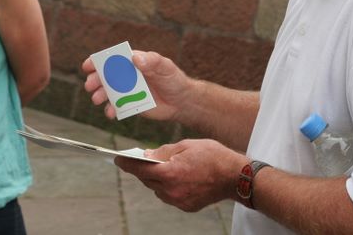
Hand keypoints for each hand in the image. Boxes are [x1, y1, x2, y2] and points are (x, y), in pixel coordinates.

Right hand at [83, 50, 194, 120]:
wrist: (181, 102)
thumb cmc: (174, 80)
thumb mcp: (166, 67)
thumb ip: (152, 61)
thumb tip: (135, 57)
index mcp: (134, 62)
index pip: (113, 58)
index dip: (99, 60)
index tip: (89, 65)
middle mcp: (127, 75)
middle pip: (106, 75)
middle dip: (96, 80)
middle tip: (90, 86)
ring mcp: (127, 90)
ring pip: (108, 92)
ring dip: (100, 95)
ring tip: (97, 99)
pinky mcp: (129, 104)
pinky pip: (116, 106)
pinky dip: (110, 109)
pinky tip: (111, 113)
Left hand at [115, 139, 247, 211]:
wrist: (234, 176)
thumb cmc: (213, 156)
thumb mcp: (187, 145)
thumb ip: (164, 151)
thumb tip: (148, 155)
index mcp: (170, 173)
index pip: (140, 169)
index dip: (127, 163)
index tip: (118, 159)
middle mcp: (171, 190)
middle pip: (147, 180)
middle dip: (144, 169)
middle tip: (142, 159)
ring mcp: (178, 200)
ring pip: (157, 189)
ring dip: (157, 179)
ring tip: (164, 167)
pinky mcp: (186, 206)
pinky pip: (170, 196)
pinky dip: (169, 187)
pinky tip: (179, 177)